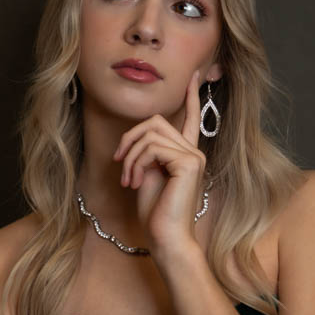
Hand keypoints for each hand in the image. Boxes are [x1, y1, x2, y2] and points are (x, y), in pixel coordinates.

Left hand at [112, 69, 206, 261]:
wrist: (167, 239)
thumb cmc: (156, 214)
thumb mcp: (147, 176)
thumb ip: (148, 153)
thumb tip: (139, 138)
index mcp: (187, 154)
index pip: (191, 118)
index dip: (191, 97)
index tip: (193, 76)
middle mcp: (194, 152)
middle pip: (156, 122)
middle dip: (130, 139)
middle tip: (120, 163)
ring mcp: (194, 156)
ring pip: (151, 134)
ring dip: (130, 155)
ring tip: (127, 179)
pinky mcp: (189, 163)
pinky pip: (152, 148)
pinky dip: (136, 163)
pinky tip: (134, 182)